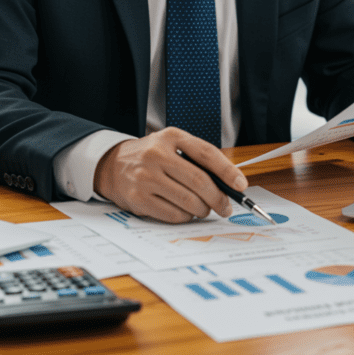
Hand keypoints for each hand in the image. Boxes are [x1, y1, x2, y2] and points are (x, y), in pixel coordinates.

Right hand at [93, 127, 247, 223]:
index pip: (206, 153)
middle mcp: (157, 155)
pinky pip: (173, 215)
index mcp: (171, 137)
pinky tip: (185, 212)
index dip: (227, 171)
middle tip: (225, 207)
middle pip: (199, 182)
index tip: (240, 185)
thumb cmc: (150, 156)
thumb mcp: (172, 145)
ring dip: (202, 210)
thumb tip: (228, 183)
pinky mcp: (138, 198)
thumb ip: (197, 158)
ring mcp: (146, 177)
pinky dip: (185, 217)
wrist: (112, 165)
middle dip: (218, 199)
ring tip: (203, 209)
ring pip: (188, 201)